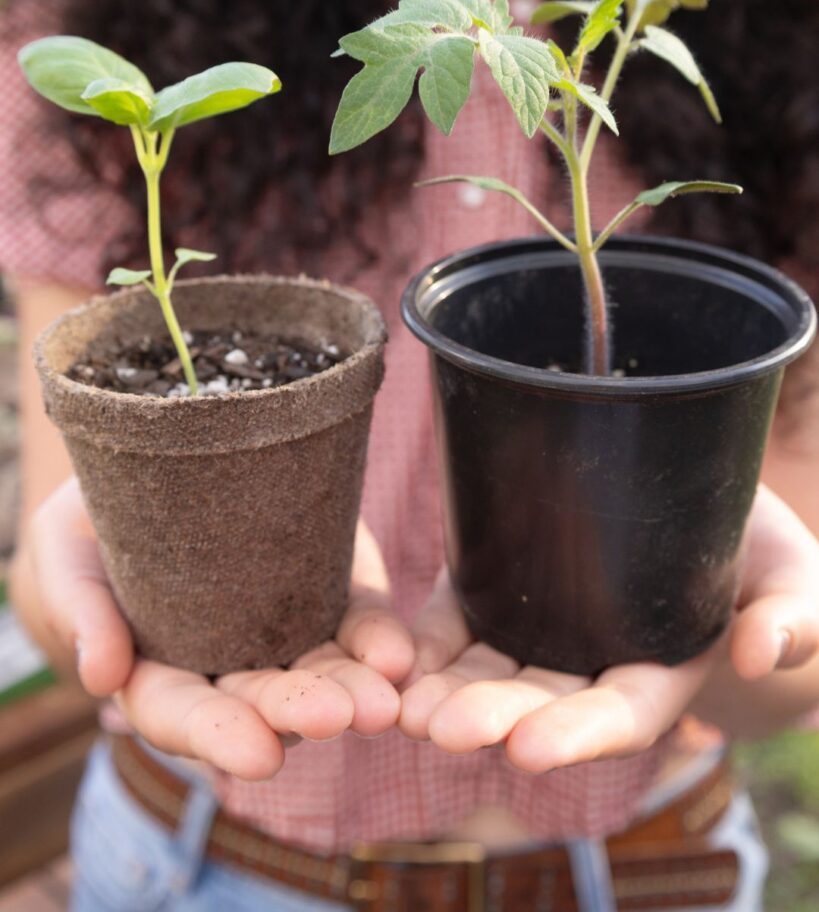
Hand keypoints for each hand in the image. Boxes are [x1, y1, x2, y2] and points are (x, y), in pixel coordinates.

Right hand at [28, 478, 413, 779]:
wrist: (146, 476)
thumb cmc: (84, 531)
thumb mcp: (64, 560)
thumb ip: (79, 611)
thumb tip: (101, 674)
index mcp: (158, 675)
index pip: (185, 715)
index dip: (218, 735)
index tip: (258, 756)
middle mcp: (226, 665)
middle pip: (263, 699)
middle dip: (300, 711)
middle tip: (342, 717)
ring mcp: (280, 629)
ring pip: (319, 669)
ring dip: (353, 688)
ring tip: (386, 701)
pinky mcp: (322, 588)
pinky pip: (355, 621)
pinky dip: (378, 640)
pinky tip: (401, 656)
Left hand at [400, 485, 818, 771]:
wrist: (702, 506)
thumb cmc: (764, 552)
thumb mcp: (797, 581)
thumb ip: (793, 615)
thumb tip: (761, 650)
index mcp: (661, 673)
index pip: (618, 716)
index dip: (575, 734)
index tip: (526, 749)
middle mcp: (594, 663)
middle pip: (540, 699)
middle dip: (491, 716)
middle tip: (438, 728)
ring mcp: (544, 627)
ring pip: (490, 667)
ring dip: (444, 690)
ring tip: (401, 707)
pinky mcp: (504, 588)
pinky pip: (459, 622)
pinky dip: (424, 645)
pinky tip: (386, 660)